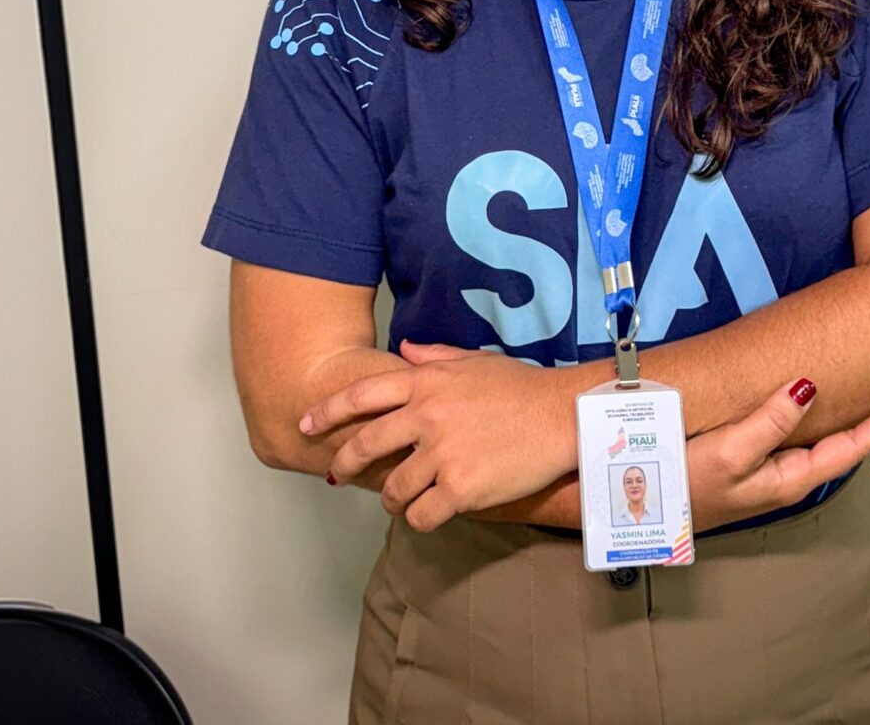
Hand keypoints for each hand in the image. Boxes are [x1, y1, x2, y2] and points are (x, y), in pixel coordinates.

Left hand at [302, 341, 588, 530]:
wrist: (562, 415)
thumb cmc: (522, 388)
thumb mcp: (475, 361)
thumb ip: (434, 357)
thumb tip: (404, 350)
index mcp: (425, 382)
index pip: (361, 396)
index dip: (327, 412)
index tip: (306, 424)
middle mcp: (426, 416)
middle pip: (365, 445)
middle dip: (344, 463)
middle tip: (338, 474)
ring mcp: (441, 454)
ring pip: (392, 488)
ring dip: (389, 499)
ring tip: (396, 502)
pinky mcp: (461, 488)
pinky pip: (422, 514)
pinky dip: (419, 519)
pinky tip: (425, 515)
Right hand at [689, 379, 869, 530]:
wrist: (640, 507)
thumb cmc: (683, 485)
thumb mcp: (730, 454)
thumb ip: (770, 422)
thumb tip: (808, 387)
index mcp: (789, 478)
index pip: (849, 448)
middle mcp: (784, 476)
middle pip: (840, 446)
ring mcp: (765, 472)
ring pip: (817, 442)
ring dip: (844, 420)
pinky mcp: (744, 462)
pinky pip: (790, 437)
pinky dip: (810, 419)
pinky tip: (808, 405)